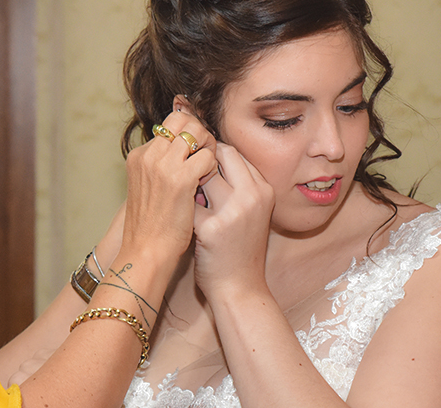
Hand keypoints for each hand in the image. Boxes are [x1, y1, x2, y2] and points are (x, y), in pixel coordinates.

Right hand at [121, 112, 217, 264]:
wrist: (147, 253)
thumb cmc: (152, 227)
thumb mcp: (149, 190)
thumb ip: (163, 168)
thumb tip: (186, 153)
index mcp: (139, 156)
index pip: (168, 125)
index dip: (188, 132)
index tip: (199, 148)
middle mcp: (148, 155)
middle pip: (181, 120)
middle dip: (200, 131)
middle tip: (209, 151)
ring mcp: (163, 165)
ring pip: (196, 133)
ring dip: (209, 146)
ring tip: (212, 168)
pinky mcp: (180, 179)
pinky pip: (208, 157)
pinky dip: (214, 167)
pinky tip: (211, 184)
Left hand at [192, 142, 274, 299]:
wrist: (240, 289)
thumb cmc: (239, 249)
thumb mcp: (251, 211)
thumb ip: (238, 185)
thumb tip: (207, 156)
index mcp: (263, 189)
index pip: (233, 152)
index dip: (211, 155)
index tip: (197, 165)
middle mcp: (252, 196)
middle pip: (219, 156)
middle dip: (199, 161)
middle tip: (186, 174)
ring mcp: (233, 211)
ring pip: (201, 174)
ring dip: (188, 182)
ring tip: (181, 194)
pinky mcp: (211, 228)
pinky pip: (186, 202)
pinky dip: (179, 204)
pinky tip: (176, 213)